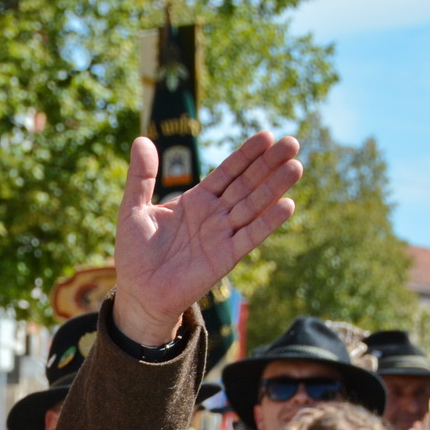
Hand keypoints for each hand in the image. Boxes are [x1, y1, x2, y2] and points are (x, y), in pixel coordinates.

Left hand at [113, 133, 301, 345]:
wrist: (138, 294)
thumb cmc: (135, 254)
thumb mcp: (133, 209)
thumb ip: (141, 177)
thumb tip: (143, 140)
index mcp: (197, 200)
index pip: (227, 172)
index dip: (247, 155)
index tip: (267, 136)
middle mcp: (215, 215)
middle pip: (247, 184)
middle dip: (269, 164)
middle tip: (292, 142)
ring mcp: (222, 235)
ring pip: (254, 206)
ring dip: (275, 187)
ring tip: (296, 166)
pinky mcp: (225, 257)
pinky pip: (250, 236)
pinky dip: (268, 222)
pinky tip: (287, 205)